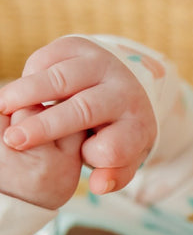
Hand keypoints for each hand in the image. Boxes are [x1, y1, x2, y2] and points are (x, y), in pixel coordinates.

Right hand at [0, 36, 156, 197]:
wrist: (128, 84)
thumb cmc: (119, 131)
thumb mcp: (126, 156)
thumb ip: (115, 174)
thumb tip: (99, 186)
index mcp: (137, 124)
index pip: (114, 146)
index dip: (92, 155)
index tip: (78, 158)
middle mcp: (123, 92)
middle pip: (84, 110)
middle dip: (46, 126)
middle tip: (14, 141)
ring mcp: (102, 66)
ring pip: (61, 79)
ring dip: (27, 94)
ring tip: (3, 109)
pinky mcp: (80, 47)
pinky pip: (49, 58)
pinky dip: (31, 74)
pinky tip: (23, 92)